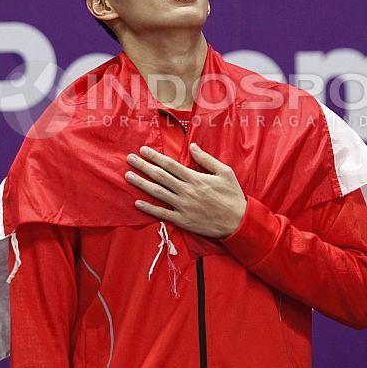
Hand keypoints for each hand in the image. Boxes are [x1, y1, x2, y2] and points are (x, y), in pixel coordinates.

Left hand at [125, 143, 246, 238]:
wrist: (237, 222)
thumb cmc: (232, 196)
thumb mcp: (224, 172)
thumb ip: (206, 159)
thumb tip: (192, 146)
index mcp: (195, 178)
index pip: (170, 165)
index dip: (155, 157)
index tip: (143, 150)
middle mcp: (186, 191)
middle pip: (160, 176)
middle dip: (143, 166)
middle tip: (129, 159)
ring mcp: (183, 206)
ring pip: (157, 193)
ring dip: (141, 184)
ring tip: (129, 176)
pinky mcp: (183, 220)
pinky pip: (162, 213)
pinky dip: (149, 208)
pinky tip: (137, 203)